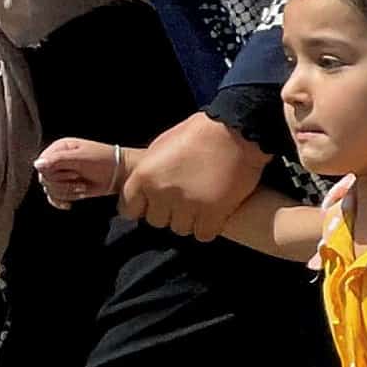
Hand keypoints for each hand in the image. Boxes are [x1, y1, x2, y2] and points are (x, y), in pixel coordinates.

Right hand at [35, 139, 142, 207]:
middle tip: (79, 177)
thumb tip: (38, 165)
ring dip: (68, 191)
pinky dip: (60, 201)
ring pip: (50, 189)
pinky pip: (53, 197)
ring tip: (83, 186)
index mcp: (59, 149)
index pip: (42, 164)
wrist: (122, 173)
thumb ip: (58, 160)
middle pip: (45, 179)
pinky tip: (68, 204)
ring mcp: (62, 175)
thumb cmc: (105, 161)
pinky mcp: (67, 187)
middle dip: (64, 182)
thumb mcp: (81, 157)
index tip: (73, 171)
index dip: (54, 172)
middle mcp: (57, 161)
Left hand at [119, 113, 266, 240]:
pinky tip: (215, 216)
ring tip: (202, 207)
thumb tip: (146, 189)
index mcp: (144, 176)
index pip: (130, 209)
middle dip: (169, 213)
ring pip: (180, 229)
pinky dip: (209, 228)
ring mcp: (188, 205)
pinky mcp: (214, 212)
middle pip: (157, 221)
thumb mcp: (162, 147)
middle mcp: (162, 193)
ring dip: (190, 221)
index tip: (157, 203)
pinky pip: (203, 234)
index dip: (145, 207)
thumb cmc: (199, 133)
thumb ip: (151, 171)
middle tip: (184, 202)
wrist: (236, 131)